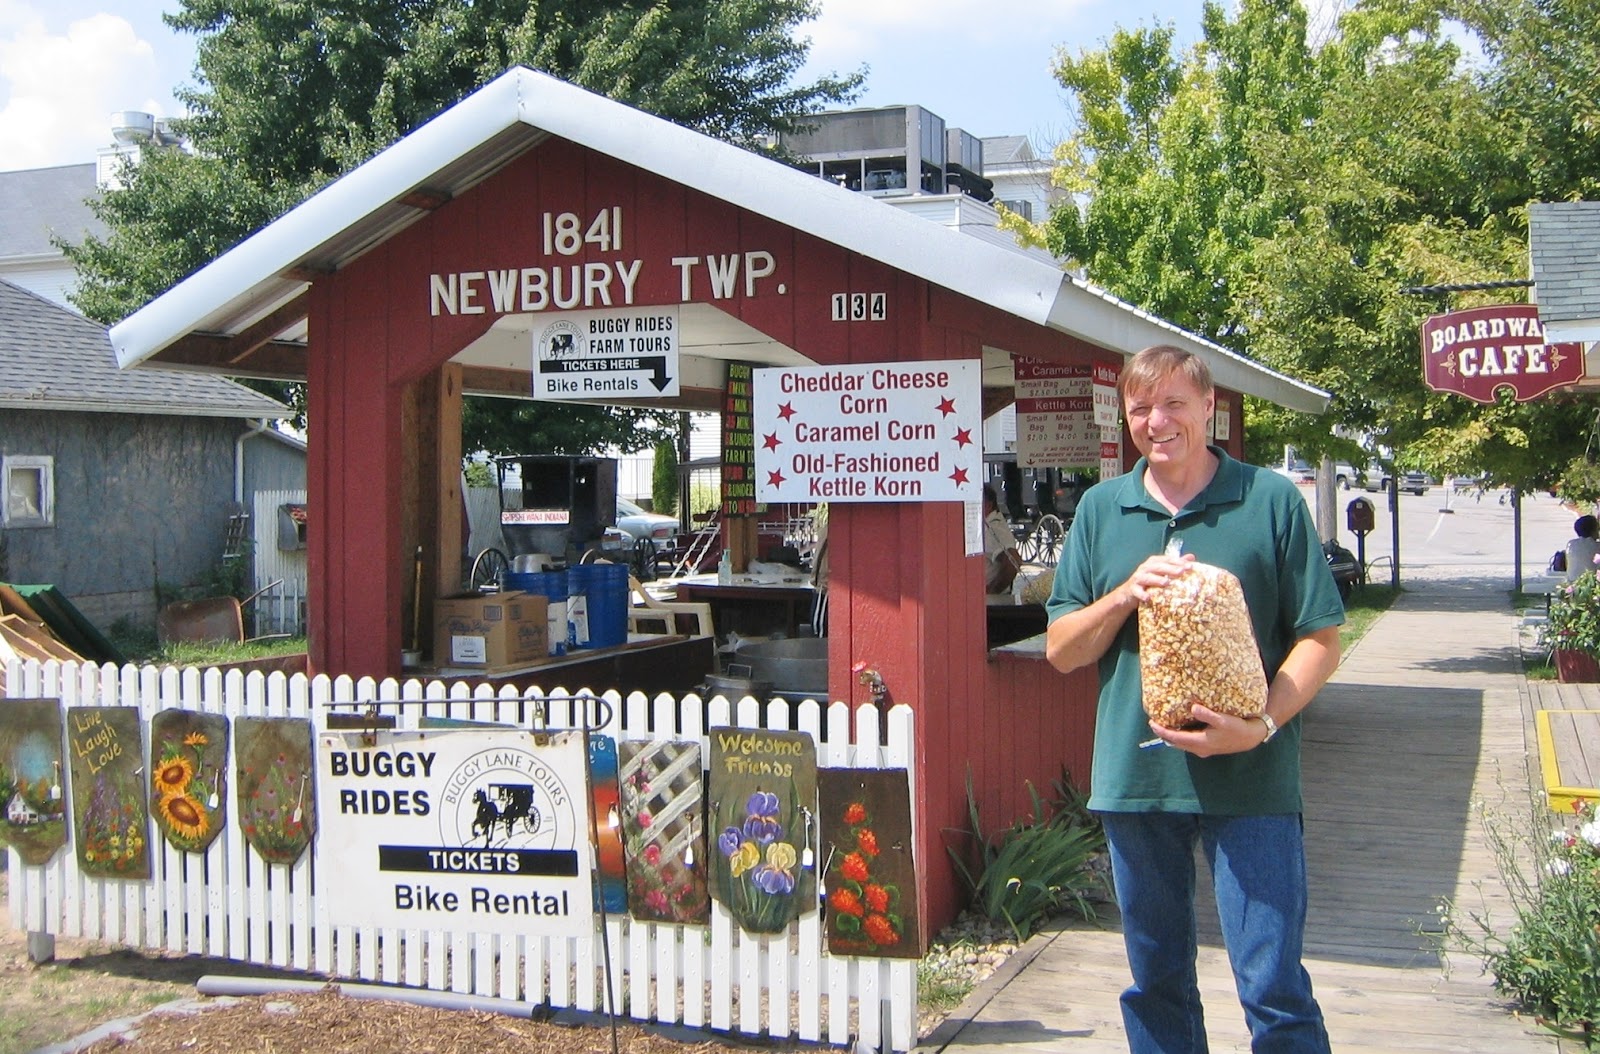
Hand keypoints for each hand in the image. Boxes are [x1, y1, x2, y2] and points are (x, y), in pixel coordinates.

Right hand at [1122, 552, 1195, 604]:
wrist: (1130, 592)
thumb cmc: (1149, 581)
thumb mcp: (1162, 571)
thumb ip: (1175, 564)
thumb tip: (1191, 557)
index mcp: (1153, 562)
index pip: (1167, 559)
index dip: (1178, 561)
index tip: (1190, 566)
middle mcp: (1145, 568)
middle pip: (1158, 567)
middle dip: (1170, 569)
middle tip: (1182, 571)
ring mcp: (1138, 578)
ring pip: (1147, 578)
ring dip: (1156, 580)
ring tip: (1166, 582)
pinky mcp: (1132, 589)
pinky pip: (1137, 591)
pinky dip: (1142, 594)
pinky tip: (1148, 598)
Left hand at [1146, 703, 1266, 757]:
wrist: (1250, 738)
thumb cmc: (1237, 728)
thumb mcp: (1223, 720)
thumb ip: (1208, 715)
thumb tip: (1193, 708)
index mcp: (1200, 742)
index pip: (1176, 738)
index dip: (1162, 731)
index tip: (1152, 723)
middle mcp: (1199, 749)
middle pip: (1176, 742)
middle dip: (1165, 733)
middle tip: (1155, 722)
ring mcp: (1203, 750)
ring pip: (1182, 744)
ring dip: (1173, 735)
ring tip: (1164, 724)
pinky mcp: (1207, 747)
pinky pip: (1189, 742)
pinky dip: (1181, 736)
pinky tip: (1181, 727)